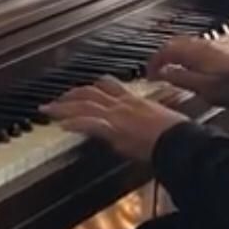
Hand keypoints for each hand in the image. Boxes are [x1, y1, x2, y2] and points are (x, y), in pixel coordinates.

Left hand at [41, 77, 188, 161]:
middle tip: (56, 100)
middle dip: (71, 95)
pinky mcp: (115, 130)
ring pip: (84, 105)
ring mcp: (118, 116)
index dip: (92, 87)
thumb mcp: (162, 120)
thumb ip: (147, 118)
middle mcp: (123, 104)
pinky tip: (62, 126)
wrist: (180, 142)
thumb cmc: (177, 135)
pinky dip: (74, 123)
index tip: (81, 90)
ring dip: (63, 107)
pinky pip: (89, 123)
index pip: (109, 86)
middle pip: (90, 93)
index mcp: (135, 100)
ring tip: (48, 110)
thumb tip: (140, 125)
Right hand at [146, 37, 228, 107]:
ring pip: (183, 44)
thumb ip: (180, 78)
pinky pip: (193, 47)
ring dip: (171, 54)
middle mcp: (200, 45)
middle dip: (160, 56)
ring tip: (167, 69)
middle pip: (172, 44)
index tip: (148, 75)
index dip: (153, 63)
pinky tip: (187, 66)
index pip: (164, 51)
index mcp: (193, 52)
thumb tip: (163, 73)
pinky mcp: (218, 50)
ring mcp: (210, 46)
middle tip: (154, 71)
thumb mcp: (202, 88)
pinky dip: (183, 55)